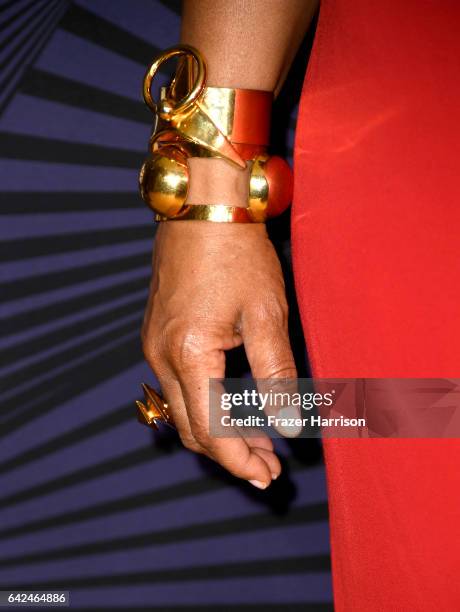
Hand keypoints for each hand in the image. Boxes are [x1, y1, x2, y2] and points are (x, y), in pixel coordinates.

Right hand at [141, 220, 296, 488]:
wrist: (204, 205)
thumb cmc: (237, 253)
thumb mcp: (266, 315)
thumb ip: (276, 376)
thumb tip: (290, 425)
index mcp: (189, 355)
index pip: (212, 430)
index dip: (240, 460)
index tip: (267, 477)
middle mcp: (161, 356)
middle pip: (192, 428)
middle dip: (230, 453)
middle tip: (269, 467)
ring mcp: (155, 345)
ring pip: (184, 409)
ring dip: (219, 431)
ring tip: (259, 444)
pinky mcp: (159, 334)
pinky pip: (179, 386)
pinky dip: (206, 406)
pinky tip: (235, 407)